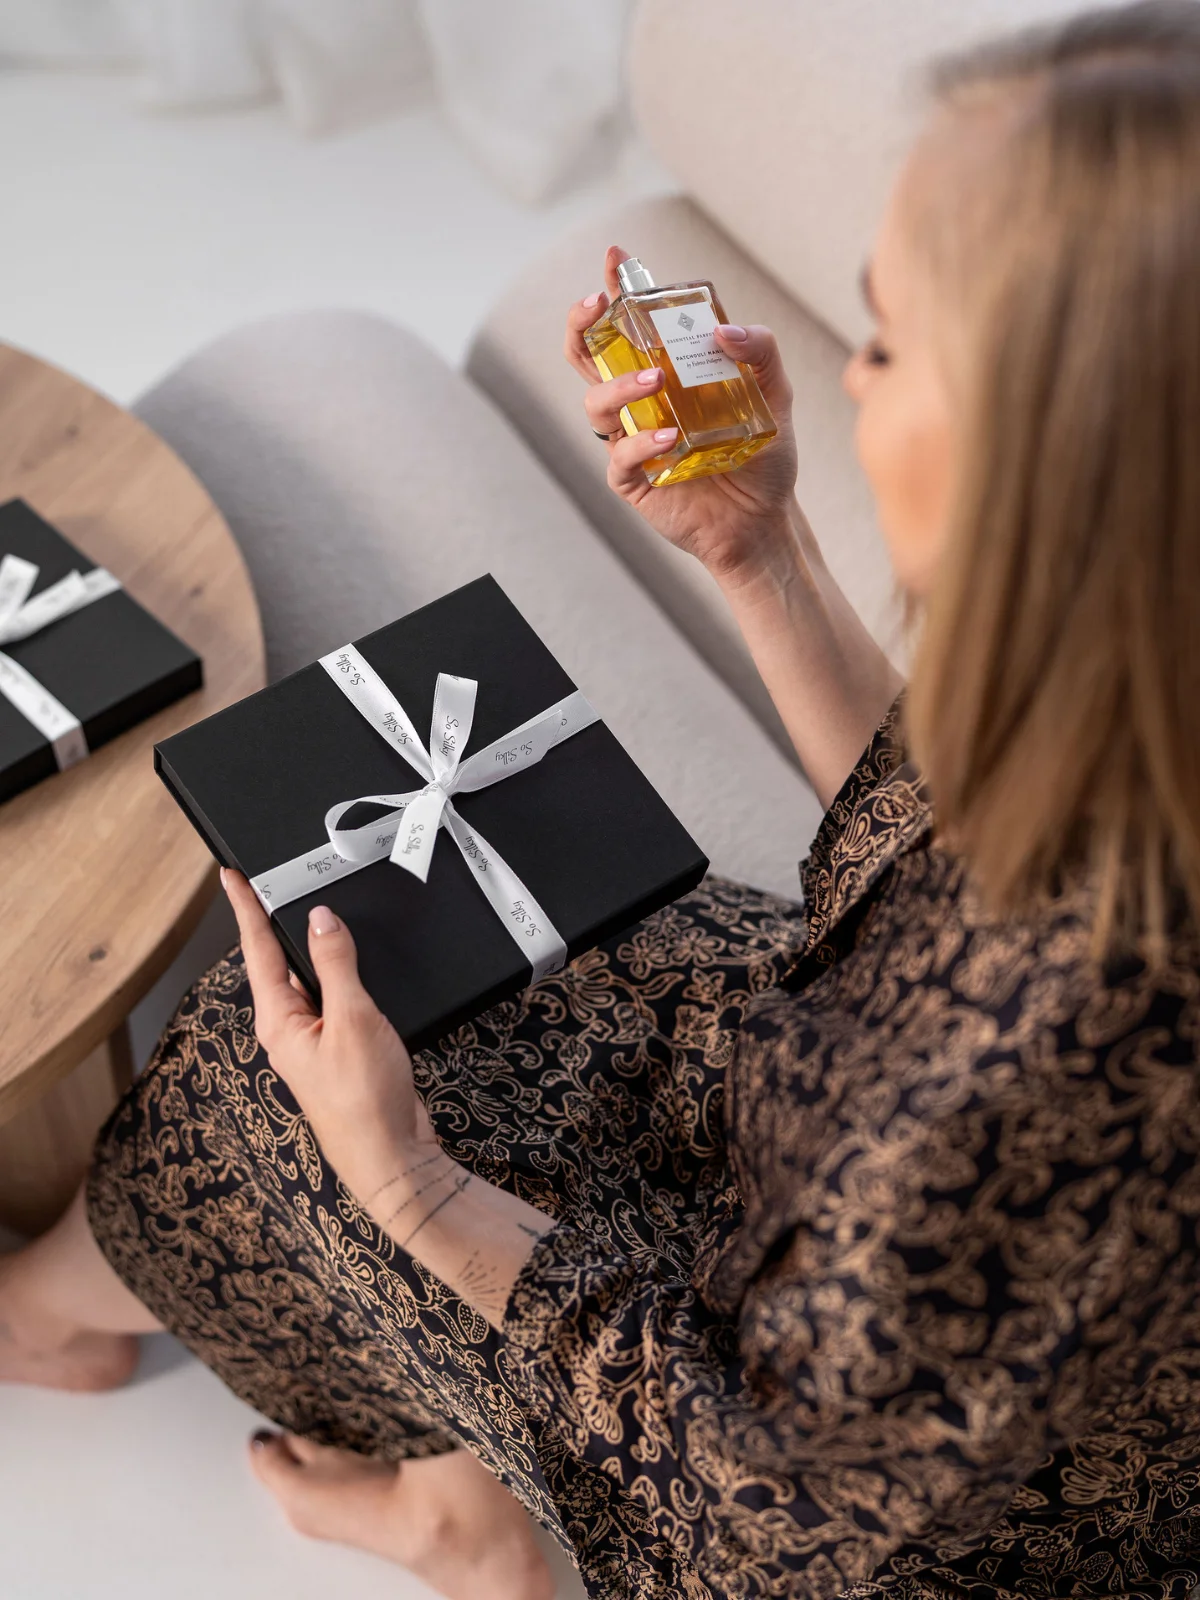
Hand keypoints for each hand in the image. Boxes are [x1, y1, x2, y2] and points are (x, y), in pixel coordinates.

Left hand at [223, 869, 552, 1323]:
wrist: (393, 1158)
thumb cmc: (366, 1100)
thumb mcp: (354, 1019)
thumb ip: (337, 965)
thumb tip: (321, 919)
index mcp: (280, 1020)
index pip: (258, 950)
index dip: (245, 909)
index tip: (230, 876)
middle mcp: (290, 1029)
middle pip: (279, 962)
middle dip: (276, 921)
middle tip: (275, 878)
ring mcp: (314, 1041)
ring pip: (310, 980)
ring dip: (315, 948)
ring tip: (318, 910)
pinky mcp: (341, 1049)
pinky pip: (334, 999)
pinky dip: (342, 973)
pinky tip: (355, 963)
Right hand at [564, 244, 801, 585]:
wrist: (763, 520)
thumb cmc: (762, 456)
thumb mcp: (776, 395)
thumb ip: (761, 353)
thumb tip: (724, 331)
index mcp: (665, 372)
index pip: (630, 325)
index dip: (616, 289)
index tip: (614, 257)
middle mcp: (639, 401)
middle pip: (588, 356)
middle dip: (583, 324)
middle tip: (600, 304)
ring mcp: (631, 439)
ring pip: (596, 403)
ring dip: (619, 385)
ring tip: (655, 382)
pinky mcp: (633, 481)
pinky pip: (620, 458)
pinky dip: (640, 443)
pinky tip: (668, 439)